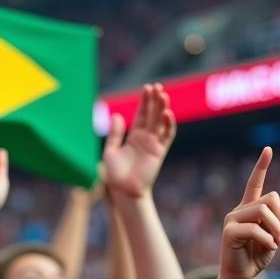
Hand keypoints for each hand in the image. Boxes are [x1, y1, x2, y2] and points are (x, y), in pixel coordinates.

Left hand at [102, 83, 175, 198]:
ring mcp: (153, 144)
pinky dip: (168, 124)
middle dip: (155, 101)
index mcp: (134, 136)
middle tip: (157, 87)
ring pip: (161, 122)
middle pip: (153, 115)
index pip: (142, 114)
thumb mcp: (110, 151)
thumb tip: (116, 115)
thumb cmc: (115, 175)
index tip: (147, 88)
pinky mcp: (159, 151)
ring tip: (163, 95)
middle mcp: (145, 138)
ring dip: (163, 109)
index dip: (145, 101)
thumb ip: (115, 134)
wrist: (124, 191)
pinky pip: (166, 135)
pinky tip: (167, 113)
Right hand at [219, 147, 279, 278]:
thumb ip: (279, 219)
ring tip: (278, 241)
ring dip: (276, 227)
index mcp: (249, 210)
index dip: (261, 166)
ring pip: (263, 210)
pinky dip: (268, 238)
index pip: (254, 183)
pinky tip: (271, 247)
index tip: (268, 150)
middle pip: (270, 198)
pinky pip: (255, 228)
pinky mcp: (229, 232)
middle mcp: (238, 211)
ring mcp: (232, 220)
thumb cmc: (255, 258)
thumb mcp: (274, 236)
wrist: (240, 277)